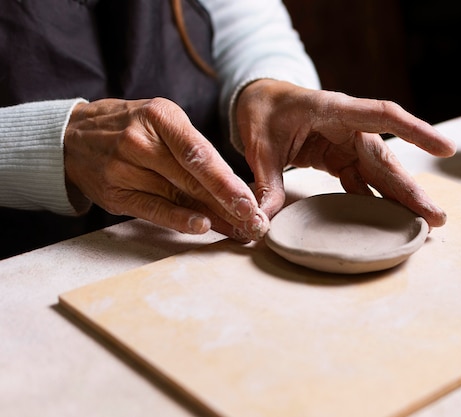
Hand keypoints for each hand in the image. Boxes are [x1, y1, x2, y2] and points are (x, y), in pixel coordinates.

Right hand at [64, 98, 268, 240]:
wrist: (73, 136)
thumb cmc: (131, 127)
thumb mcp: (162, 120)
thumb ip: (194, 149)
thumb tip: (233, 186)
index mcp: (160, 116)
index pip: (199, 153)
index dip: (226, 181)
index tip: (250, 200)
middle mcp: (140, 141)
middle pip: (192, 178)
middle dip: (228, 203)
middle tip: (255, 221)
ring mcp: (124, 168)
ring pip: (177, 196)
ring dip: (213, 216)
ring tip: (240, 230)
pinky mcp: (115, 193)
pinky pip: (152, 210)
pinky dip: (178, 219)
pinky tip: (202, 226)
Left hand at [236, 80, 456, 226]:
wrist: (260, 101)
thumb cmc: (263, 111)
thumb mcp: (259, 145)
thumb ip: (266, 180)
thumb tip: (263, 218)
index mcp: (335, 110)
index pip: (383, 115)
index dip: (416, 132)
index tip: (446, 149)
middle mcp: (349, 127)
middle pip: (386, 158)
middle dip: (411, 189)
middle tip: (436, 216)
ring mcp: (347, 144)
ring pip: (380, 172)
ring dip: (400, 198)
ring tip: (423, 222)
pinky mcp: (340, 158)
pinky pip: (363, 180)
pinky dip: (376, 199)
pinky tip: (390, 219)